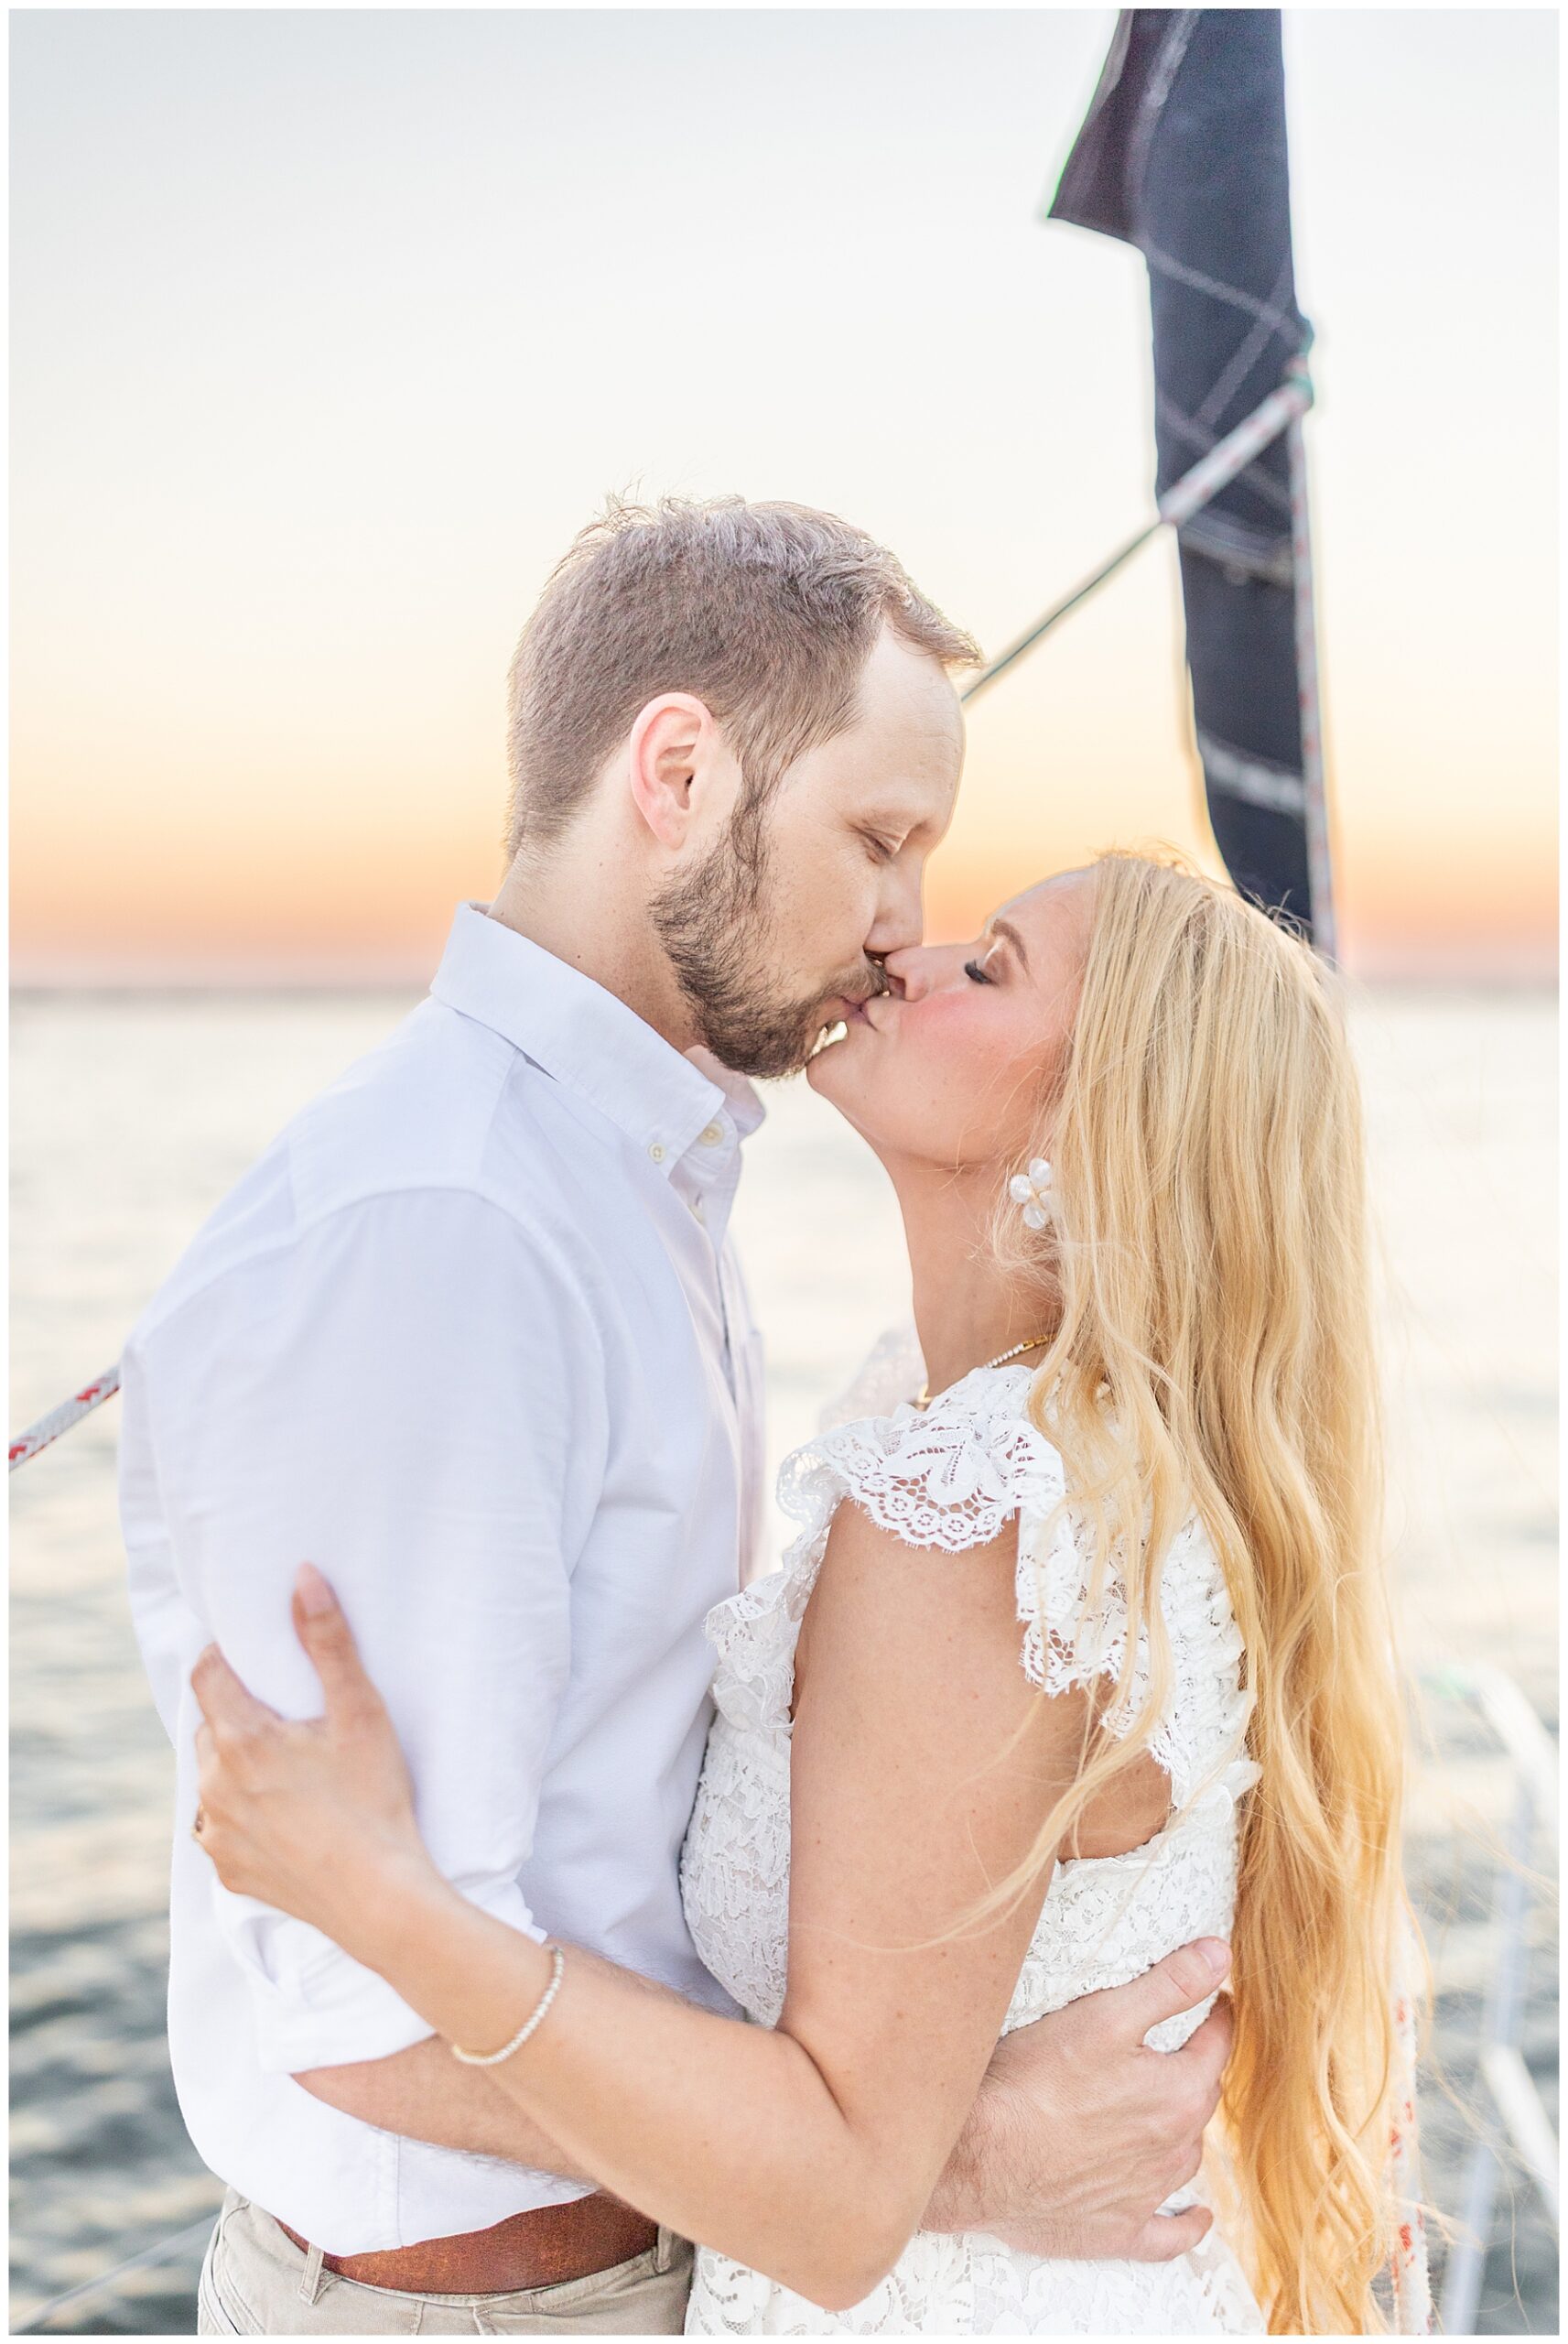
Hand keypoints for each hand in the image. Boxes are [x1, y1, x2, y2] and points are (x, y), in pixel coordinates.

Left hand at [190, 1564, 432, 1957]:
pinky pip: (222, 1827)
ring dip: (238, 1765)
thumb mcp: (360, 1712)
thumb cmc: (374, 1799)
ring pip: (213, 1778)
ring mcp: (217, 1834)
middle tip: (290, 1716)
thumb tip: (303, 1576)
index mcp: (240, 1740)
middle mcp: (213, 1787)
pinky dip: (243, 1813)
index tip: (255, 1654)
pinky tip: (287, 1815)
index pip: (206, 1674)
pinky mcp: (229, 1871)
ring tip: (291, 1769)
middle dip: (240, 1713)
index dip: (226, 1656)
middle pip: (212, 1726)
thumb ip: (328, 1641)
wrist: (380, 1899)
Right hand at [929, 1940, 1232, 2261]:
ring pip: (1185, 2157)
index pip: (1215, 2045)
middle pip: (1200, 2099)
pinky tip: (1196, 2218)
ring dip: (1183, 2131)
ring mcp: (1146, 2195)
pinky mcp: (1117, 2231)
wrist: (980, 2159)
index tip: (1218, 2000)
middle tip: (1182, 2046)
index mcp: (1178, 2094)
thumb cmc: (1036, 2082)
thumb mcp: (1105, 2016)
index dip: (1216, 2018)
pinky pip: (1169, 2235)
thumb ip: (1169, 1985)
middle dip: (1195, 2069)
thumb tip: (1221, 1954)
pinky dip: (1186, 2224)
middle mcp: (1173, 2149)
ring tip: (1171, 2110)